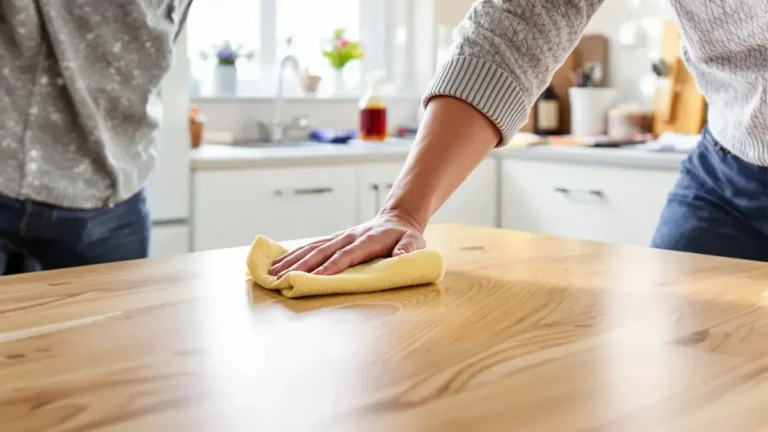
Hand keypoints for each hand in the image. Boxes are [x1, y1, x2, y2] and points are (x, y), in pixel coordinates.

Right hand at [268, 210, 425, 277]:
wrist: (397, 219)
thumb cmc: (405, 236)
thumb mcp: (414, 242)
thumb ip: (408, 250)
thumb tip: (401, 257)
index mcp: (366, 241)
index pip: (346, 255)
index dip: (331, 266)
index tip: (316, 278)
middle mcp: (348, 237)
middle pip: (321, 251)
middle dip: (301, 265)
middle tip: (282, 277)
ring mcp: (339, 237)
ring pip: (311, 248)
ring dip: (291, 260)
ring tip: (272, 272)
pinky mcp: (333, 240)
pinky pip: (311, 247)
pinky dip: (294, 254)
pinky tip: (279, 262)